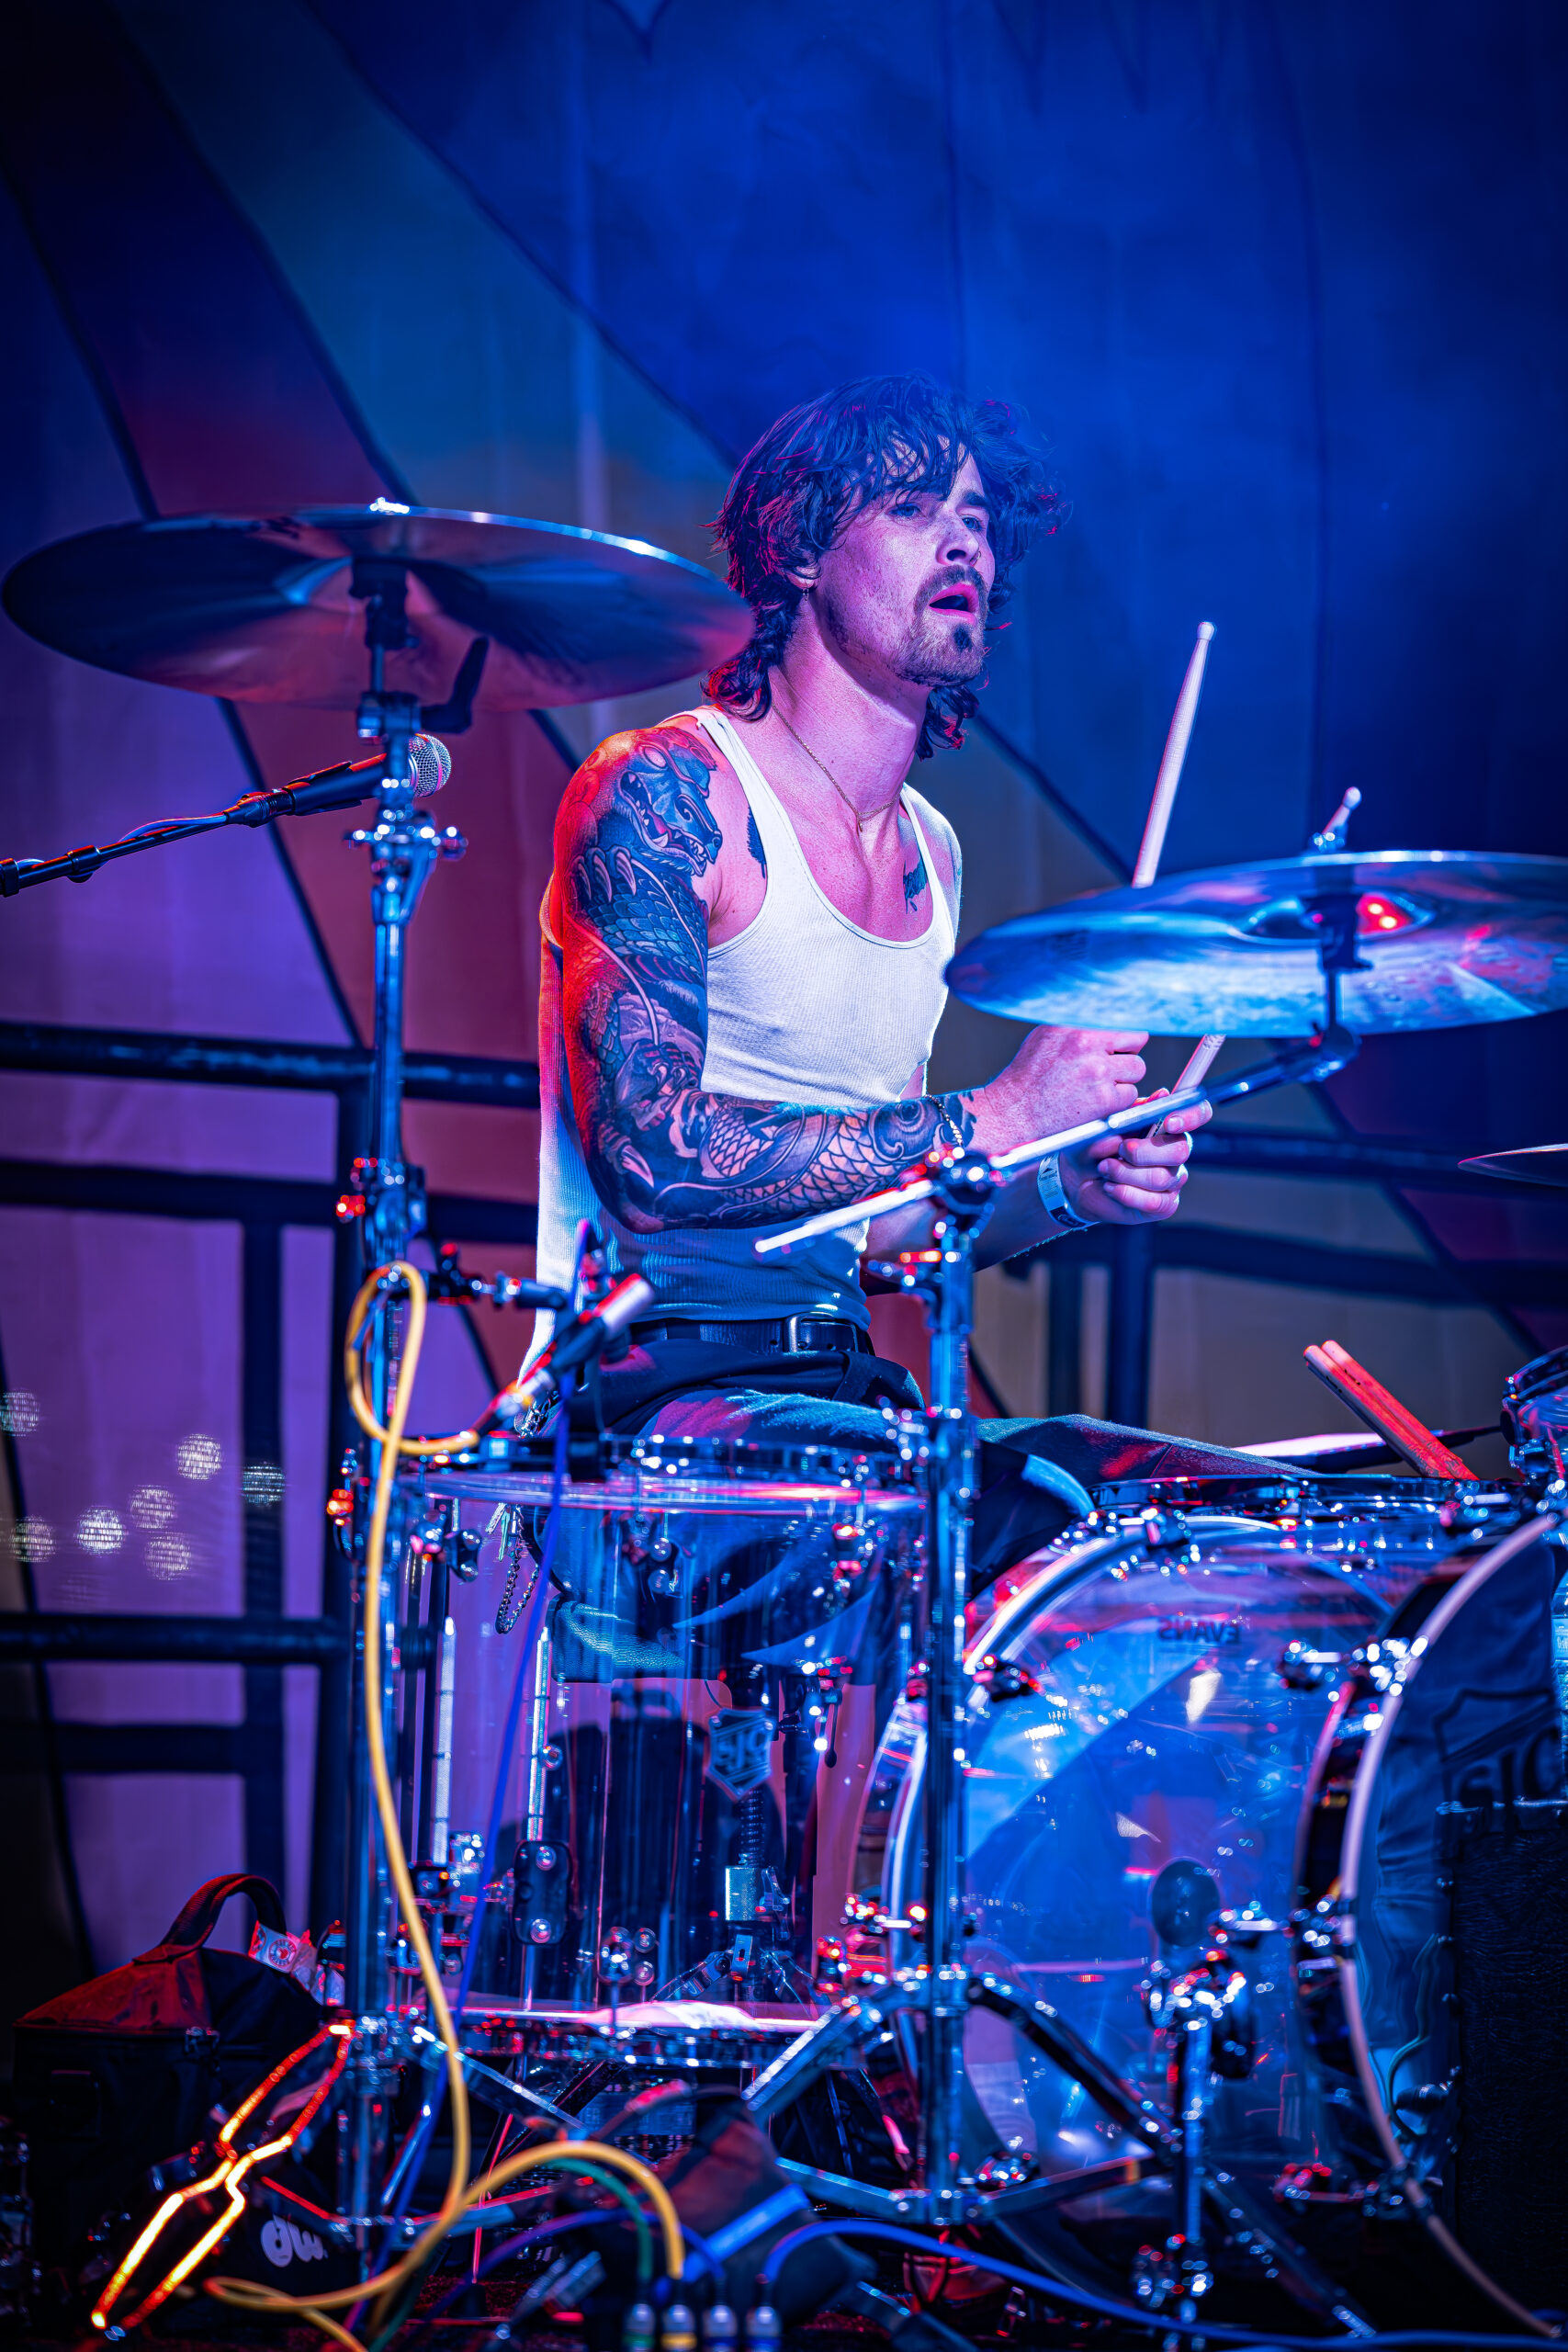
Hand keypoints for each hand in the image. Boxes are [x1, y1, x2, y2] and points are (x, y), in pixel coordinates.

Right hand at [969, 1026, 1148, 1156]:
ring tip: (1099, 1086)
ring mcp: (1098, 1071)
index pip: (1122, 1019)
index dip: (1121, 1035)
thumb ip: (1077, 1026)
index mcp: (1074, 1024)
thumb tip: (1106, 1019)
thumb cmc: (1026, 1078)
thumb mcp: (1046, 1036)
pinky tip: (1096, 1103)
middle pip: (1137, 1040)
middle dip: (1126, 1054)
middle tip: (1108, 1068)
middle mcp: (1087, 1043)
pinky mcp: (1105, 1099)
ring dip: (1124, 1078)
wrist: (1013, 1113)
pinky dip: (1118, 1102)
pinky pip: (1130, 1095)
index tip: (1117, 1045)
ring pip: (1137, 1068)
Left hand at [1062, 1089, 1210, 1225]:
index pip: (1197, 1114)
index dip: (1191, 1117)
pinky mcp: (1164, 1205)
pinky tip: (1111, 1187)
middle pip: (1179, 1151)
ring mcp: (1172, 1180)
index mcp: (1168, 1126)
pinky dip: (1127, 1193)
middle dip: (1144, 1152)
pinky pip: (1154, 1202)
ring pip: (1161, 1178)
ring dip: (1126, 1173)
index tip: (1169, 1122)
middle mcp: (1175, 1152)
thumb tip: (1161, 1095)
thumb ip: (1134, 1111)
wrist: (1077, 1179)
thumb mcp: (1107, 1124)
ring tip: (1105, 1169)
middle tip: (1120, 1150)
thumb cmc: (1095, 1147)